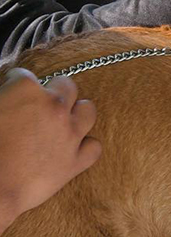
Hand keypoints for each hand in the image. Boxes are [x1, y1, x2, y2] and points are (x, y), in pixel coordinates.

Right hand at [0, 69, 100, 230]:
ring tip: (65, 120)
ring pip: (88, 110)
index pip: (23, 75)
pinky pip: (94, 147)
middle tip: (40, 104)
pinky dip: (86, 147)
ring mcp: (69, 134)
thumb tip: (6, 98)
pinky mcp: (75, 161)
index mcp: (26, 91)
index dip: (14, 84)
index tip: (11, 92)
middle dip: (53, 91)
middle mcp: (54, 107)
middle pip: (66, 85)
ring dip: (76, 112)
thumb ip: (3, 98)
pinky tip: (75, 149)